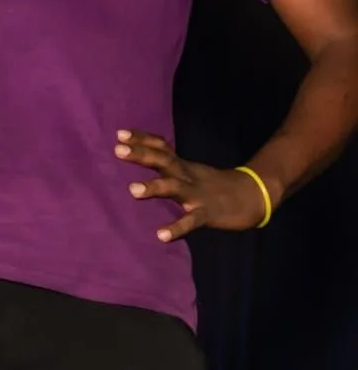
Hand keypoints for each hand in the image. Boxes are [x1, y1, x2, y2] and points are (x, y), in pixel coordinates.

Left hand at [114, 130, 269, 242]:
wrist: (253, 196)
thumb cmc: (215, 186)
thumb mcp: (191, 171)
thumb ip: (171, 165)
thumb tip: (148, 156)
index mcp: (183, 166)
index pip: (160, 147)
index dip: (141, 139)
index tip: (119, 134)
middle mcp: (187, 176)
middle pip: (162, 160)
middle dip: (140, 154)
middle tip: (117, 149)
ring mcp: (197, 194)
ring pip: (174, 188)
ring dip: (154, 188)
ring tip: (132, 190)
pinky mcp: (208, 214)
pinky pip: (191, 222)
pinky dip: (176, 228)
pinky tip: (161, 235)